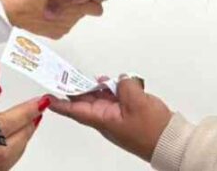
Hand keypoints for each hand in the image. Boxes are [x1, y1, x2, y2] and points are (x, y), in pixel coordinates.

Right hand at [1, 0, 102, 38]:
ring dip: (69, 10)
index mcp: (73, 6)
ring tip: (55, 1)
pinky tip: (50, 11)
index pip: (97, 8)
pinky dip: (60, 19)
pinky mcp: (55, 34)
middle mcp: (71, 20)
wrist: (12, 13)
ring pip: (74, 18)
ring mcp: (63, 28)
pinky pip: (64, 25)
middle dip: (78, 2)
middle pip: (84, 11)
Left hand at [49, 76, 172, 161]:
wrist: (169, 142)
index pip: (74, 109)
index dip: (60, 102)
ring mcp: (117, 117)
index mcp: (102, 119)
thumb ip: (124, 85)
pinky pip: (115, 99)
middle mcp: (106, 119)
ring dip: (99, 87)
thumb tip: (121, 79)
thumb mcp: (135, 101)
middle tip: (67, 74)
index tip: (47, 96)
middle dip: (78, 88)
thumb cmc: (151, 130)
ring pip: (101, 98)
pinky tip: (117, 82)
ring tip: (99, 76)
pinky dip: (114, 89)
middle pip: (86, 101)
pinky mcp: (128, 115)